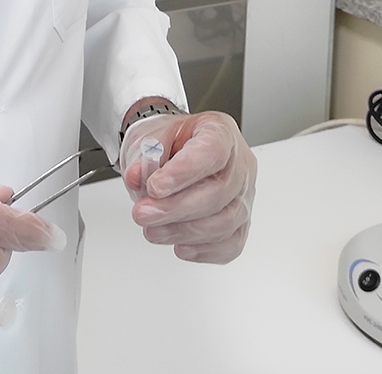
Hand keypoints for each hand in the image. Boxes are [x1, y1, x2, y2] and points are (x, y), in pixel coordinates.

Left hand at [121, 111, 255, 263]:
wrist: (175, 153)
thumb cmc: (170, 143)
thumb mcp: (151, 137)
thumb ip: (144, 155)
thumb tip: (137, 176)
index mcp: (220, 132)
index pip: (212, 151)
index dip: (184, 171)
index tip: (155, 186)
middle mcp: (240, 164)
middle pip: (218, 192)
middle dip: (175, 208)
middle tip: (143, 213)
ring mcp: (244, 195)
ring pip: (225, 222)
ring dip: (183, 232)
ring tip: (153, 230)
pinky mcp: (241, 223)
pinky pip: (231, 244)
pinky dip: (204, 250)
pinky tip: (180, 246)